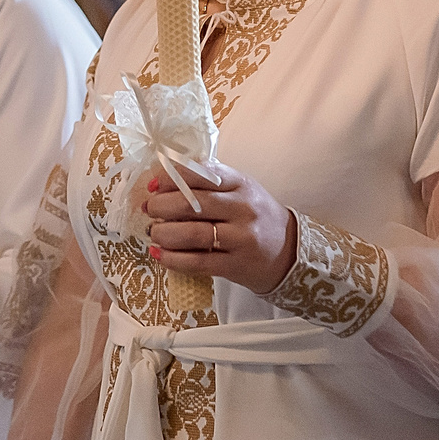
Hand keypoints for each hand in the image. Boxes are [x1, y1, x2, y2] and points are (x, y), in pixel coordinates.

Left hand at [144, 161, 297, 295]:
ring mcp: (241, 238)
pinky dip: (173, 259)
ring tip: (153, 233)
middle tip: (149, 210)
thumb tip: (164, 181)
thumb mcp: (241, 191)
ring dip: (164, 233)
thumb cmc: (256, 217)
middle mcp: (242, 208)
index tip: (153, 185)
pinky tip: (160, 255)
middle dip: (162, 206)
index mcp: (241, 184)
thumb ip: (210, 183)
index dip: (172, 177)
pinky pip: (198, 262)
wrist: (289, 252)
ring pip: (193, 234)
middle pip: (193, 204)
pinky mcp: (235, 265)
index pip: (202, 174)